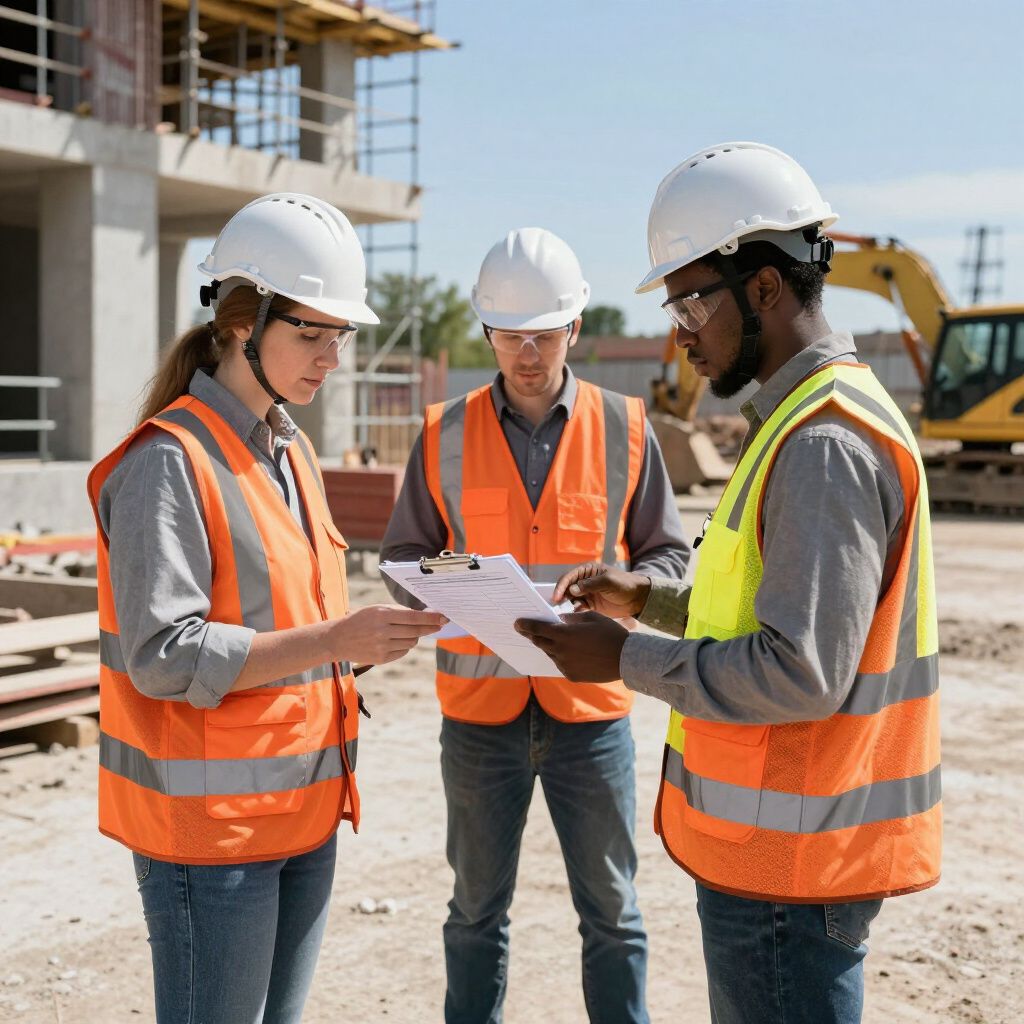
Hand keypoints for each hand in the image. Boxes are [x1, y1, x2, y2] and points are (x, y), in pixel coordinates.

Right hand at [328, 605, 446, 665]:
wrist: (338, 639)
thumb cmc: (360, 620)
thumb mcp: (376, 610)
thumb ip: (398, 612)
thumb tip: (422, 616)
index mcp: (382, 614)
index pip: (413, 617)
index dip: (430, 618)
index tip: (443, 617)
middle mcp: (383, 631)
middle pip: (415, 631)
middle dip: (430, 628)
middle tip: (439, 624)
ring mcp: (382, 647)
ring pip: (411, 642)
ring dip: (415, 636)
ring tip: (406, 631)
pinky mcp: (381, 659)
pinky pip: (403, 651)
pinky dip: (405, 645)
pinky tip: (396, 640)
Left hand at [514, 611, 628, 681]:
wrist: (626, 659)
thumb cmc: (610, 634)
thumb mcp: (592, 618)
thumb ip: (572, 619)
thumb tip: (561, 621)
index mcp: (564, 634)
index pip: (537, 629)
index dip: (525, 626)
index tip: (517, 624)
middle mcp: (561, 651)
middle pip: (540, 642)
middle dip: (532, 635)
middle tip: (527, 631)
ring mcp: (565, 665)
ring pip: (550, 653)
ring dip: (549, 646)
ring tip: (553, 640)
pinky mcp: (571, 675)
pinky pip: (561, 664)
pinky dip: (561, 657)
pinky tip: (569, 653)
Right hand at [552, 563, 651, 618]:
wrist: (637, 598)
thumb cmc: (624, 584)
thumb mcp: (608, 582)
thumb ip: (590, 585)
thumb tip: (572, 589)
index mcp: (587, 571)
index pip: (569, 577)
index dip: (561, 586)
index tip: (556, 597)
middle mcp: (584, 581)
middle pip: (567, 588)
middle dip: (560, 596)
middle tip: (554, 606)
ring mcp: (586, 594)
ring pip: (570, 599)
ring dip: (565, 604)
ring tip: (560, 612)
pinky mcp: (590, 605)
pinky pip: (577, 608)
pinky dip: (573, 612)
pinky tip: (571, 617)